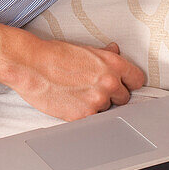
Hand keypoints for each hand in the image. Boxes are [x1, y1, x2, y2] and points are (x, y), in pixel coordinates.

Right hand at [9, 38, 145, 119]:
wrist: (30, 65)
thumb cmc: (54, 54)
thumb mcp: (84, 49)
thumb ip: (105, 54)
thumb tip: (115, 50)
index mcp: (113, 63)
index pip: (137, 80)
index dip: (128, 83)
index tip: (122, 85)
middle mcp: (109, 82)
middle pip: (124, 98)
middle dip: (112, 96)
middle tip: (93, 90)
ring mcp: (97, 101)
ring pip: (106, 110)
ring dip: (96, 106)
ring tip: (77, 94)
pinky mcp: (83, 116)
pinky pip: (91, 120)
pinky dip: (82, 114)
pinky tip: (71, 103)